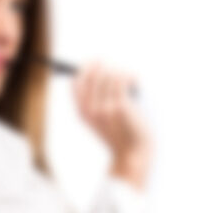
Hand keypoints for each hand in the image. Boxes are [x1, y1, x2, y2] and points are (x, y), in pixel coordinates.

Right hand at [73, 63, 151, 185]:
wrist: (133, 151)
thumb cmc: (121, 132)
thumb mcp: (102, 119)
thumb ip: (96, 100)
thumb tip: (100, 73)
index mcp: (83, 113)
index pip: (77, 83)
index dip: (85, 68)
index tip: (96, 61)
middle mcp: (90, 110)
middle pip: (92, 75)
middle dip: (104, 66)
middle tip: (114, 66)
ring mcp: (104, 107)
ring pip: (110, 75)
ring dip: (122, 72)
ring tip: (131, 80)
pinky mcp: (120, 106)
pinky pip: (122, 79)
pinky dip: (131, 76)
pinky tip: (136, 81)